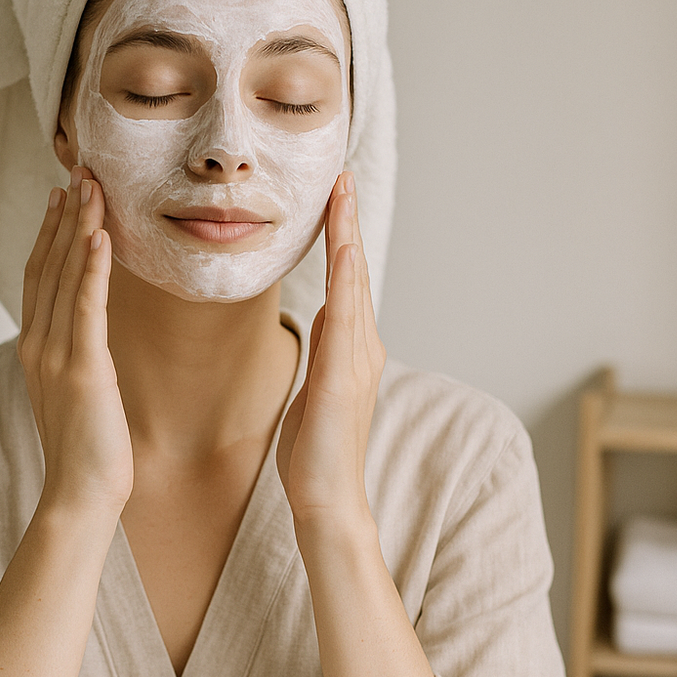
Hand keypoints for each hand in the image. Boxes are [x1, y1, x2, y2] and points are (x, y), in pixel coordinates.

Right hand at [19, 167, 132, 518]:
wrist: (79, 498)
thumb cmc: (87, 452)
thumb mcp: (76, 393)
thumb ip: (75, 357)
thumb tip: (86, 336)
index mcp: (35, 348)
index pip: (39, 276)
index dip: (49, 232)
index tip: (62, 194)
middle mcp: (38, 344)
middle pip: (47, 265)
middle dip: (63, 215)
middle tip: (77, 170)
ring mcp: (56, 355)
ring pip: (63, 276)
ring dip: (77, 227)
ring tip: (89, 186)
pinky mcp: (82, 369)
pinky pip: (86, 307)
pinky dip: (90, 268)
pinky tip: (98, 235)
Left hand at [277, 171, 385, 518]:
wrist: (326, 501)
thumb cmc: (316, 452)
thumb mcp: (314, 388)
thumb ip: (325, 349)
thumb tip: (326, 315)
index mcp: (352, 349)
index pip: (346, 281)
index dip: (342, 237)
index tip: (334, 197)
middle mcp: (361, 347)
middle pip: (355, 272)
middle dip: (348, 222)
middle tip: (342, 175)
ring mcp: (355, 361)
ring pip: (353, 285)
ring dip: (348, 237)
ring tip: (342, 194)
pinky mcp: (342, 378)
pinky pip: (345, 320)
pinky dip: (346, 282)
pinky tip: (344, 251)